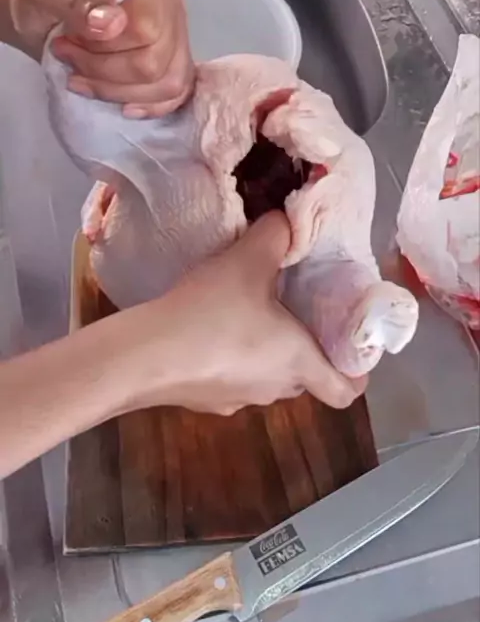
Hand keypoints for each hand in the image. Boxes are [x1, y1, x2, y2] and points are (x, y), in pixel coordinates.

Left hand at [7, 0, 193, 116]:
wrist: (39, 2)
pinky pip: (177, 91)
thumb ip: (76, 1)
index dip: (109, 47)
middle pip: (159, 59)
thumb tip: (112, 25)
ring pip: (170, 80)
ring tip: (83, 78)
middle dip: (107, 72)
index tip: (71, 39)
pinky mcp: (172, 53)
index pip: (148, 23)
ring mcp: (175, 25)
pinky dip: (149, 104)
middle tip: (70, 57)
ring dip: (121, 91)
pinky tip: (124, 105)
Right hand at [123, 212, 366, 414]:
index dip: (356, 372)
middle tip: (296, 311)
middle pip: (305, 377)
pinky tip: (207, 331)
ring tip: (246, 314)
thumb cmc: (213, 313)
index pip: (346, 390)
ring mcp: (236, 401)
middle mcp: (274, 389)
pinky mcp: (202, 403)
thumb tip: (289, 219)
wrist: (145, 357)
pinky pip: (228, 380)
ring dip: (264, 352)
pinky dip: (228, 360)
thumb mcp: (249, 260)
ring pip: (265, 378)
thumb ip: (276, 235)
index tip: (349, 347)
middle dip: (305, 348)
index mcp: (299, 363)